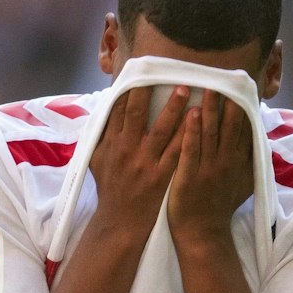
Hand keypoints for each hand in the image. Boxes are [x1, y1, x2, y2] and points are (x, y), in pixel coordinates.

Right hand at [88, 85, 189, 230]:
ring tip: (185, 89)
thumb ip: (100, 136)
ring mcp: (144, 163)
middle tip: (164, 73)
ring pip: (160, 130)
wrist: (119, 221)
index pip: (119, 109)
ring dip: (173, 108)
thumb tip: (103, 111)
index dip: (130, 88)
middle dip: (150, 91)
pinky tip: (196, 121)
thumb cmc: (110, 188)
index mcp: (111, 143)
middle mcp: (126, 150)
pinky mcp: (160, 175)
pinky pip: (175, 151)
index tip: (139, 71)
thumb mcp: (96, 161)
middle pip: (137, 113)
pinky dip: (186, 135)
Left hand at [166, 92, 254, 244]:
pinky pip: (190, 151)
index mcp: (237, 162)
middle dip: (227, 103)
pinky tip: (189, 114)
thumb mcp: (243, 183)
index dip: (242, 108)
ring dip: (209, 110)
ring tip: (207, 88)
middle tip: (224, 79)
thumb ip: (251, 161)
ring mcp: (207, 170)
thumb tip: (263, 140)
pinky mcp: (188, 177)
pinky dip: (191, 132)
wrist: (203, 234)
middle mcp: (225, 163)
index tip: (242, 87)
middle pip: (229, 127)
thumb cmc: (219, 207)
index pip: (243, 129)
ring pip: (210, 134)